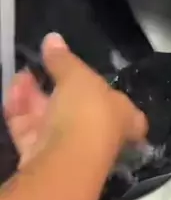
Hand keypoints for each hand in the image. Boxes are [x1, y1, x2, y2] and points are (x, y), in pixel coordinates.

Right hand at [4, 33, 147, 167]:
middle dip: (57, 87)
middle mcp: (100, 137)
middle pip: (78, 110)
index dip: (116, 101)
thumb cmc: (87, 113)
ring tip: (21, 75)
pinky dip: (21, 112)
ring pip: (50, 119)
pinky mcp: (43, 160)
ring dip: (34, 96)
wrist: (65, 161)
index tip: (105, 88)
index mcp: (123, 118)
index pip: (129, 113)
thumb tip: (53, 38)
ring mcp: (71, 151)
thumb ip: (64, 59)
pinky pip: (31, 132)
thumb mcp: (77, 76)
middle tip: (42, 66)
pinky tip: (13, 90)